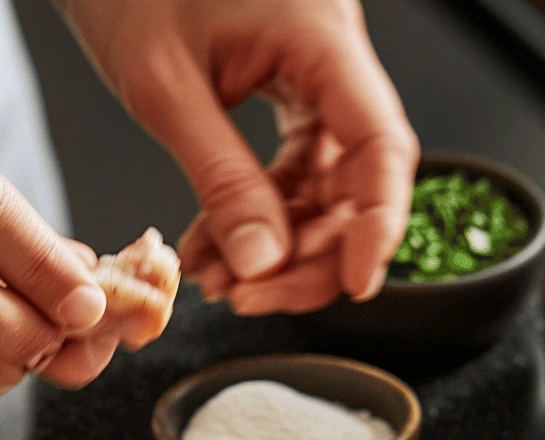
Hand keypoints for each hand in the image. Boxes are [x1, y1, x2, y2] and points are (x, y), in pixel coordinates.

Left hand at [64, 0, 417, 314]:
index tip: (356, 286)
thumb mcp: (165, 88)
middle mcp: (331, 61)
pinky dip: (256, 222)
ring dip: (278, 250)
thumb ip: (222, 179)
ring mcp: (312, 82)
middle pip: (358, 181)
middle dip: (310, 255)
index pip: (379, 144)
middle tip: (250, 298)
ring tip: (219, 281)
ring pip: (324, 190)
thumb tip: (264, 264)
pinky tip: (215, 251)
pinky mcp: (288, 99)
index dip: (379, 225)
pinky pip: (289, 178)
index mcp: (320, 36)